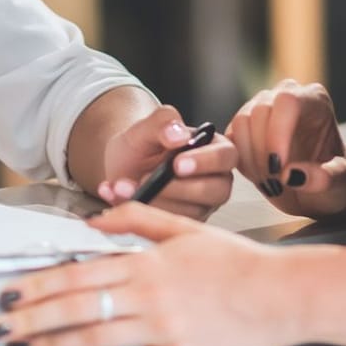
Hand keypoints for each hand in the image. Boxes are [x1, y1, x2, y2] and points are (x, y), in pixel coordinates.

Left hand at [0, 201, 299, 345]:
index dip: (40, 282)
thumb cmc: (236, 262)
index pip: (80, 272)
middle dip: (32, 317)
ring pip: (94, 338)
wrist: (281, 294)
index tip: (11, 291)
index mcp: (147, 261)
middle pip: (77, 306)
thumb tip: (95, 221)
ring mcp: (162, 327)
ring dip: (51, 345)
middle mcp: (148, 294)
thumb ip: (137, 220)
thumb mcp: (185, 229)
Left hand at [96, 105, 237, 220]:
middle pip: (216, 190)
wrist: (123, 166)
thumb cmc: (142, 145)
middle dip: (180, 188)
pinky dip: (141, 211)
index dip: (205, 161)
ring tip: (124, 186)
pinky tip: (120, 196)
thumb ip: (162, 121)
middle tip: (149, 180)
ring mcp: (201, 204)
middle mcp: (214, 179)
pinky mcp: (183, 222)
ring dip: (154, 200)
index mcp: (214, 149)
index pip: (226, 156)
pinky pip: (169, 224)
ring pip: (191, 211)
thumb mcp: (146, 127)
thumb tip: (179, 134)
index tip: (177, 164)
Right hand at [228, 80, 345, 218]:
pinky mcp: (244, 125)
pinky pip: (230, 137)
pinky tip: (259, 177)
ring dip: (251, 158)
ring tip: (271, 182)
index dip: (277, 134)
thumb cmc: (335, 184)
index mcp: (314, 100)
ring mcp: (263, 107)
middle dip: (263, 153)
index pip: (287, 102)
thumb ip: (325, 179)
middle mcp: (286, 96)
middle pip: (260, 111)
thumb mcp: (340, 187)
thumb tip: (292, 174)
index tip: (279, 170)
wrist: (320, 191)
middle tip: (277, 183)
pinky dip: (240, 160)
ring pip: (241, 122)